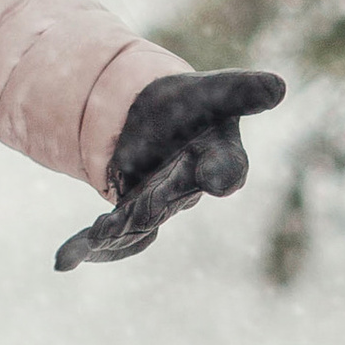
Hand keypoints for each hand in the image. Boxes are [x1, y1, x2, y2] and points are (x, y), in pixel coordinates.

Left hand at [54, 68, 284, 269]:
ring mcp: (159, 205)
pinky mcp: (129, 213)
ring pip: (138, 222)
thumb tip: (279, 84)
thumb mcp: (213, 91)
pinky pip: (112, 235)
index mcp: (219, 158)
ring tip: (94, 236)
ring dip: (116, 232)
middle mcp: (190, 188)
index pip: (227, 168)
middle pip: (173, 199)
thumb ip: (240, 91)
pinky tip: (64, 260)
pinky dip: (86, 247)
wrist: (160, 122)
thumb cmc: (193, 105)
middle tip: (137, 215)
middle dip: (153, 207)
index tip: (222, 179)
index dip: (224, 172)